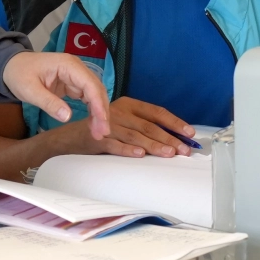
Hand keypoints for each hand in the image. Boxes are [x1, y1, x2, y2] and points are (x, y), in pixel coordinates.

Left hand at [2, 51, 113, 139]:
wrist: (10, 66)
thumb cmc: (18, 74)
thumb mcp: (29, 90)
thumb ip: (48, 103)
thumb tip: (67, 117)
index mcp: (68, 65)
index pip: (90, 84)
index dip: (98, 104)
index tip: (102, 122)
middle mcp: (77, 68)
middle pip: (96, 89)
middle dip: (101, 111)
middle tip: (102, 133)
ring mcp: (76, 76)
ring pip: (94, 94)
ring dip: (99, 113)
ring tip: (98, 132)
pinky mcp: (73, 84)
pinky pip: (87, 97)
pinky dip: (91, 110)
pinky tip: (92, 123)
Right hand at [52, 97, 194, 158]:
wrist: (71, 138)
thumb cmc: (103, 130)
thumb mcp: (124, 122)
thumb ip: (144, 127)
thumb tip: (173, 139)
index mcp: (129, 105)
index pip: (157, 112)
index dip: (174, 123)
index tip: (189, 133)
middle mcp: (120, 111)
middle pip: (149, 125)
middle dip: (169, 138)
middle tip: (184, 150)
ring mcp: (108, 124)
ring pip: (136, 135)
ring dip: (154, 145)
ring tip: (169, 153)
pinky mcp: (97, 138)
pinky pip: (115, 145)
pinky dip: (128, 150)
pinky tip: (140, 154)